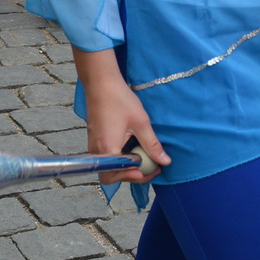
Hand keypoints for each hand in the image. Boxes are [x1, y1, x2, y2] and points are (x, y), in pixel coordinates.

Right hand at [81, 69, 166, 185]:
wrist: (101, 82)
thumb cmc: (120, 100)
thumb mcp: (141, 123)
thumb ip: (152, 144)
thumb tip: (165, 162)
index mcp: (108, 149)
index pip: (116, 176)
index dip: (134, 177)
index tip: (151, 170)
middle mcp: (97, 150)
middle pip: (110, 175)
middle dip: (130, 175)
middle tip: (150, 167)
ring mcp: (94, 145)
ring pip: (108, 166)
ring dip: (125, 166)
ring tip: (143, 157)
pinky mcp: (94, 138)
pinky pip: (106, 156)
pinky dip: (119, 158)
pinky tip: (132, 148)